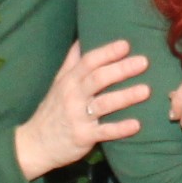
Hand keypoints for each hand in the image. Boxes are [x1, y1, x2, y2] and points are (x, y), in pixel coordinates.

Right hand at [14, 40, 149, 177]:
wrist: (35, 144)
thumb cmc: (52, 110)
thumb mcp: (58, 83)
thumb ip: (71, 62)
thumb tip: (82, 38)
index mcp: (69, 81)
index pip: (88, 61)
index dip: (107, 52)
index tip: (126, 45)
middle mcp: (73, 96)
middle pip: (98, 79)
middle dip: (121, 69)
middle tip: (144, 62)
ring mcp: (78, 117)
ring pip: (103, 104)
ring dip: (125, 96)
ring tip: (146, 90)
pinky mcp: (83, 137)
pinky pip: (104, 132)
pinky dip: (120, 128)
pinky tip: (137, 124)